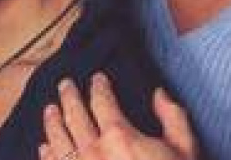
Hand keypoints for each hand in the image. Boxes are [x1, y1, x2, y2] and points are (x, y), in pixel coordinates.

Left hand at [39, 72, 199, 159]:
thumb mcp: (185, 152)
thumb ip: (173, 119)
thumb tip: (158, 93)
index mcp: (119, 136)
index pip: (102, 101)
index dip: (99, 87)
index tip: (97, 79)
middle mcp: (92, 151)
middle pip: (74, 114)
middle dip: (68, 96)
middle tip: (64, 85)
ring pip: (57, 138)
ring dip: (51, 121)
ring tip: (49, 110)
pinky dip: (47, 153)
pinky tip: (45, 147)